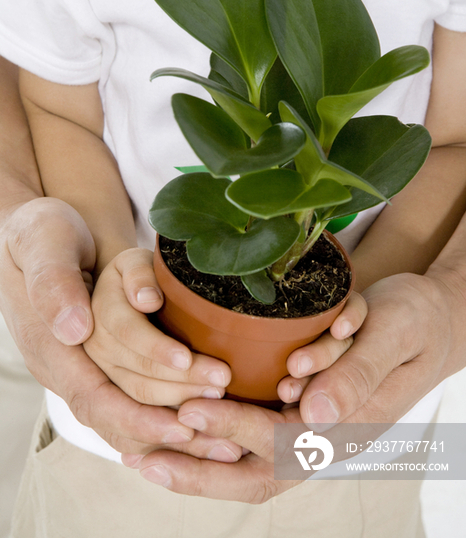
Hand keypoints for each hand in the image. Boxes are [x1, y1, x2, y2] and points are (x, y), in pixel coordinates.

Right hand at [0, 197, 237, 456]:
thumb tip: (77, 329)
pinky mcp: (102, 361)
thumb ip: (55, 281)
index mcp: (49, 343)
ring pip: (130, 404)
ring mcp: (83, 366)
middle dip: (174, 399)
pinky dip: (166, 411)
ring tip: (222, 406)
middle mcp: (66, 365)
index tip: (184, 412)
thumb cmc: (48, 231)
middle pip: (122, 398)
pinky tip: (200, 418)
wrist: (51, 235)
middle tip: (223, 389)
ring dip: (176, 409)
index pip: (94, 395)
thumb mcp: (44, 239)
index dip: (139, 411)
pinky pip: (132, 398)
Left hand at [122, 265, 465, 499]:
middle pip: (258, 471)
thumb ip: (358, 375)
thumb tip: (312, 416)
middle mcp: (325, 435)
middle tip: (143, 456)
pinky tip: (178, 428)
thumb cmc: (414, 322)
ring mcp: (311, 425)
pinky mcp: (300, 406)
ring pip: (250, 461)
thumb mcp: (394, 336)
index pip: (283, 444)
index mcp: (349, 425)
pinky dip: (217, 440)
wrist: (431, 320)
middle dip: (200, 469)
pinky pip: (256, 437)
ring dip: (200, 463)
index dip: (233, 430)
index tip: (188, 411)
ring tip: (145, 452)